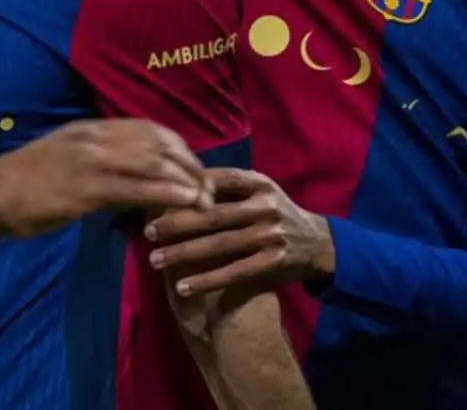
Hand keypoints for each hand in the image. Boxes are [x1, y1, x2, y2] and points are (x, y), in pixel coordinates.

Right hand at [0, 119, 213, 238]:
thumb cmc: (24, 183)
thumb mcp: (62, 157)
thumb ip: (94, 159)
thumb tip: (124, 173)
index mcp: (90, 129)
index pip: (148, 129)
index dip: (179, 148)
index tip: (194, 169)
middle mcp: (94, 138)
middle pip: (158, 143)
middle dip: (190, 165)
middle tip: (207, 189)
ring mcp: (90, 161)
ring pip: (152, 163)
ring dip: (185, 180)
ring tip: (205, 200)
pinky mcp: (86, 188)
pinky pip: (136, 187)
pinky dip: (166, 192)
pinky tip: (184, 201)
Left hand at [145, 168, 333, 297]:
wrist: (319, 244)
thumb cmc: (276, 212)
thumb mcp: (260, 191)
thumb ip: (228, 187)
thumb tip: (178, 181)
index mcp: (259, 183)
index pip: (219, 180)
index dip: (188, 187)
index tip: (158, 195)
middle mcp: (265, 207)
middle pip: (213, 215)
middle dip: (176, 223)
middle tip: (147, 232)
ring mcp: (270, 236)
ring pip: (219, 245)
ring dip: (183, 254)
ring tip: (155, 260)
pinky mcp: (273, 263)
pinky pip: (233, 273)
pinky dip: (206, 281)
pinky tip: (182, 287)